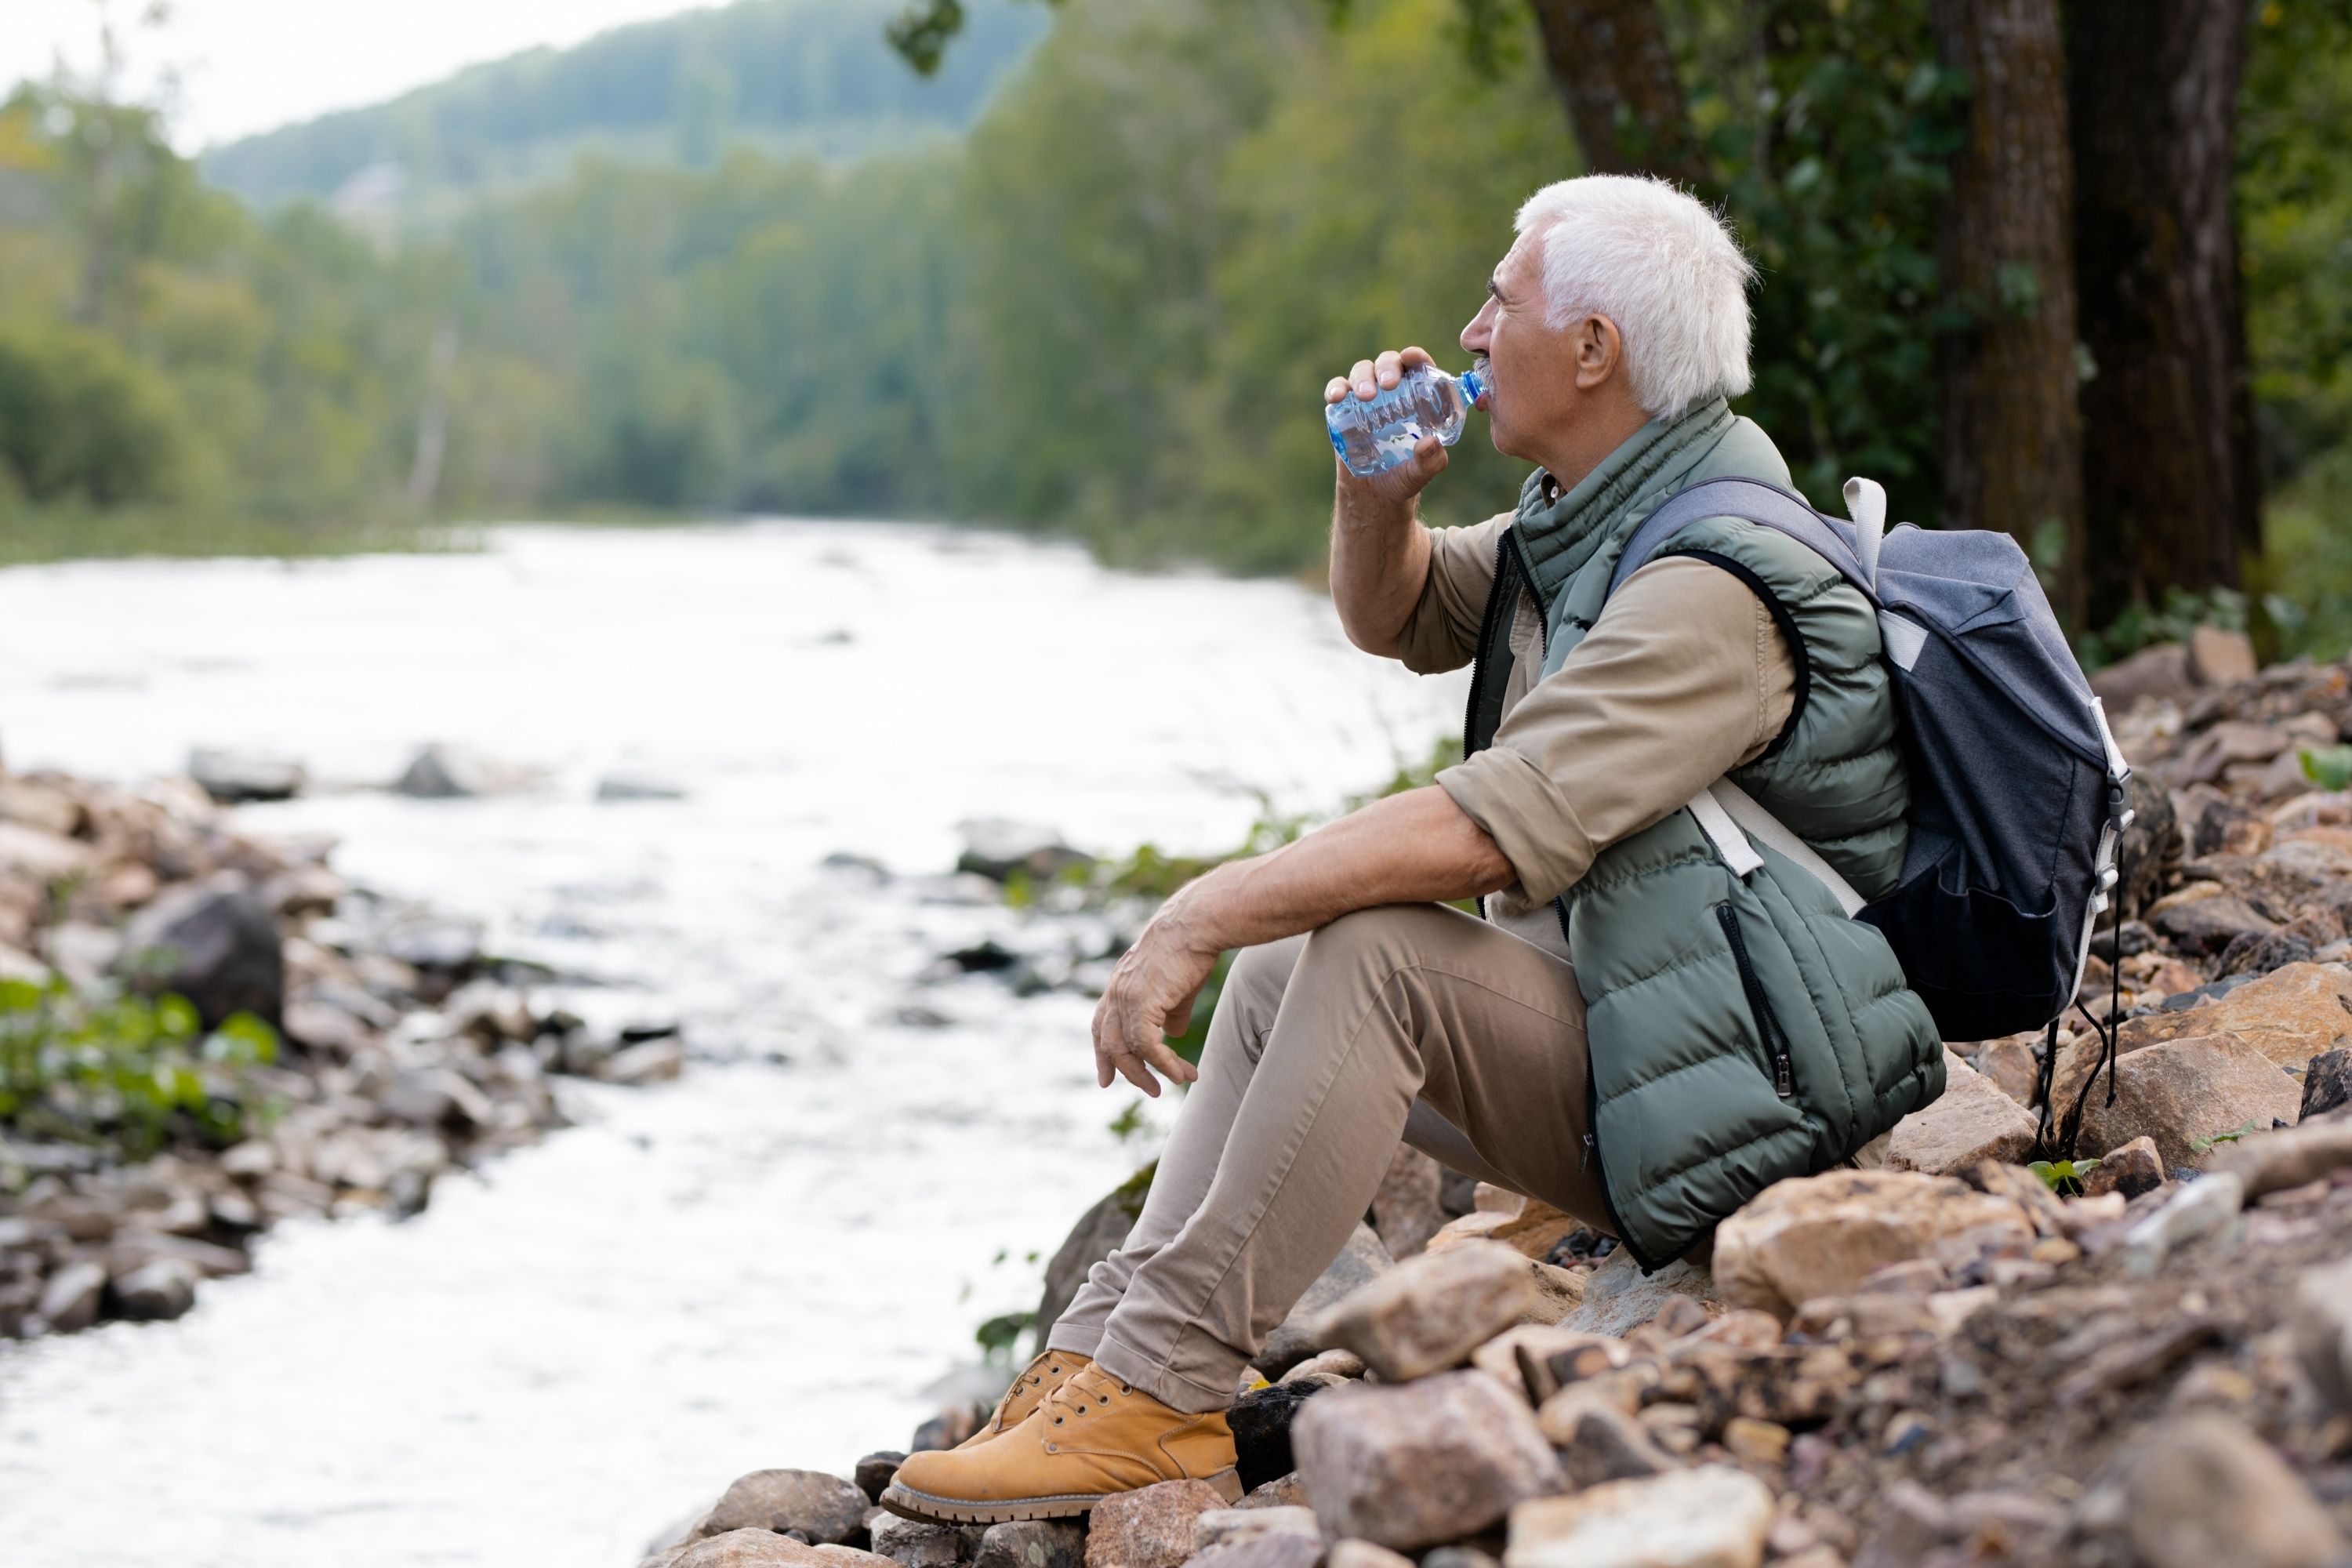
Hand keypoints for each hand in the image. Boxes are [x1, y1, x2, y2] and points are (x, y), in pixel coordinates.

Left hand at [1091, 909, 1215, 1097]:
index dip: (1102, 1053)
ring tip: (1170, 1085)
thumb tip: (1173, 1034)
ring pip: (1126, 1050)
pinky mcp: (1142, 1003)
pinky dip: (1163, 1064)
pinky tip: (1180, 1073)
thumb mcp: (1176, 985)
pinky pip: (1147, 1046)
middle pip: (1108, 1043)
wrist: (1195, 924)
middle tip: (1149, 1090)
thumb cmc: (1190, 949)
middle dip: (1125, 1071)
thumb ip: (1171, 1011)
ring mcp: (1125, 998)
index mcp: (1119, 985)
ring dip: (1148, 1073)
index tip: (1106, 1078)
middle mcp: (1116, 992)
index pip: (1101, 1025)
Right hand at [1325, 346, 1448, 499]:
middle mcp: (1391, 392)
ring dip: (1363, 378)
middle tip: (1389, 385)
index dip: (1415, 356)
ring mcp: (1365, 399)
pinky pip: (1337, 390)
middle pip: (1388, 363)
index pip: (1417, 367)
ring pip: (1362, 371)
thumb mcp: (1421, 473)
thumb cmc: (1403, 477)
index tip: (1412, 358)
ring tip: (1366, 397)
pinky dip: (1335, 388)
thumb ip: (1431, 461)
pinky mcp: (1343, 410)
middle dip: (1387, 367)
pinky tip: (1337, 397)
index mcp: (1416, 397)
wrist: (1374, 496)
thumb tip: (1430, 443)